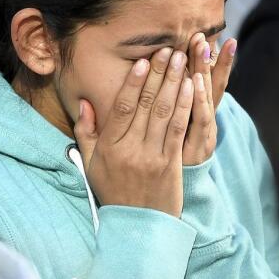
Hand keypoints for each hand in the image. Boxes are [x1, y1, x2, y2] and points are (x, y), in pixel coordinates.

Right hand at [74, 47, 194, 216]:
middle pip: (147, 105)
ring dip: (175, 83)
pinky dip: (186, 106)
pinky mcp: (172, 165)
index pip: (122, 108)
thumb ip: (86, 132)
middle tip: (168, 50)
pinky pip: (180, 129)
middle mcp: (131, 150)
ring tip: (182, 60)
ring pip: (166, 113)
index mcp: (110, 147)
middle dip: (159, 74)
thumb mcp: (92, 164)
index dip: (133, 82)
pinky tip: (193, 87)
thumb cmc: (113, 192)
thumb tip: (86, 102)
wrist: (137, 228)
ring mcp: (153, 157)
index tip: (142, 61)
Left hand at [183, 33, 237, 164]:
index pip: (211, 82)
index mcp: (200, 117)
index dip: (215, 61)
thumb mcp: (181, 133)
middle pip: (210, 85)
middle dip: (209, 59)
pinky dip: (199, 99)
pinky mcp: (197, 149)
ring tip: (205, 47)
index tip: (219, 37)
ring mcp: (204, 135)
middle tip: (206, 33)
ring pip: (207, 97)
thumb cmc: (172, 164)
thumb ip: (177, 107)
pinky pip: (199, 120)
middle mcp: (206, 123)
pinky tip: (196, 80)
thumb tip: (180, 77)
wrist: (173, 201)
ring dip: (206, 70)